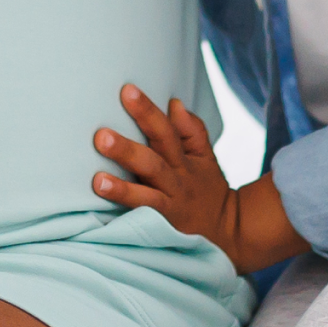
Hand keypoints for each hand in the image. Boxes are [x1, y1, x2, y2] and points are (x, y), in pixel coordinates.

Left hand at [91, 84, 307, 273]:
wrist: (231, 235)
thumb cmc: (208, 192)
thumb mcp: (206, 159)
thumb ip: (192, 132)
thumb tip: (174, 104)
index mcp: (185, 160)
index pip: (167, 130)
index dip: (148, 111)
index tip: (127, 91)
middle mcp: (178, 180)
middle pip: (154, 158)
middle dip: (128, 147)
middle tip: (100, 134)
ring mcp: (172, 204)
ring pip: (148, 190)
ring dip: (123, 183)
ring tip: (97, 179)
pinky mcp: (165, 227)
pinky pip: (146, 217)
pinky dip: (127, 208)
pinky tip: (103, 200)